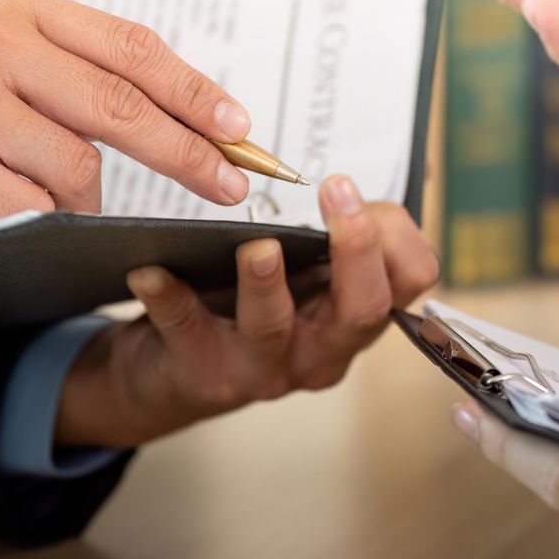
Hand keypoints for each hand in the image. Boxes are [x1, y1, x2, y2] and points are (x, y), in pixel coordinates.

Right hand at [0, 0, 254, 249]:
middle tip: (231, 184)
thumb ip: (71, 70)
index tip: (240, 126)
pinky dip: (39, 219)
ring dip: (80, 198)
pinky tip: (2, 208)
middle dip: (190, 152)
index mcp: (14, 7)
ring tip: (31, 192)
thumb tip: (188, 113)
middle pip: (123, 104)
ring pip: (82, 167)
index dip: (195, 90)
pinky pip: (39, 207)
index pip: (130, 47)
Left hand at [54, 175, 438, 447]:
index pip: (409, 282)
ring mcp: (263, 369)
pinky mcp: (204, 373)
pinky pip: (186, 330)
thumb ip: (329, 237)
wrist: (171, 369)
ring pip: (274, 327)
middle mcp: (320, 350)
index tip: (357, 189)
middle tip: (337, 192)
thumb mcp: (303, 272)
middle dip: (355, 250)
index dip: (397, 238)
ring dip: (265, 284)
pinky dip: (169, 298)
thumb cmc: (246, 304)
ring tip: (257, 247)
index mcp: (353, 315)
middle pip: (362, 309)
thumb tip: (347, 184)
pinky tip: (149, 271)